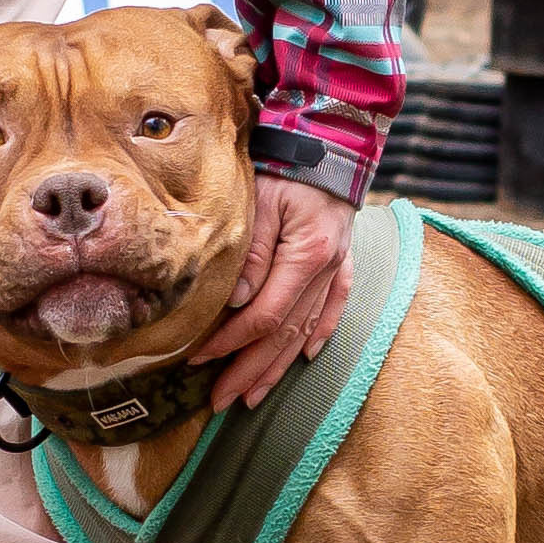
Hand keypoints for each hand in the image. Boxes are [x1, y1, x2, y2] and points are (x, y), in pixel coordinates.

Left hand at [194, 174, 357, 409]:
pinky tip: (305, 357)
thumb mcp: (262, 202)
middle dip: (251, 372)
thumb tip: (237, 304)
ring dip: (279, 366)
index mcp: (307, 256)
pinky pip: (335, 306)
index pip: (264, 316)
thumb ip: (251, 253)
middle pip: (285, 335)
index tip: (200, 361)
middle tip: (221, 403)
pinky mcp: (343, 260)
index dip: (232, 343)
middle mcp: (327, 270)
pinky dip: (320, 334)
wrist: (329, 139)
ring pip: (307, 329)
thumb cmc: (286, 165)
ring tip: (253, 396)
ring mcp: (339, 267)